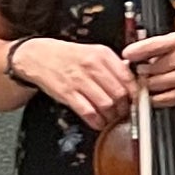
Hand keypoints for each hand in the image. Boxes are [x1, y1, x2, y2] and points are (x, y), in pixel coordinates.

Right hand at [15, 37, 133, 130]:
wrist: (37, 56)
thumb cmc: (67, 56)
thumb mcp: (93, 52)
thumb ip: (113, 66)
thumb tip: (133, 82)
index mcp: (102, 54)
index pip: (128, 78)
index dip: (135, 94)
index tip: (136, 101)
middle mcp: (92, 66)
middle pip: (119, 93)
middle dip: (125, 108)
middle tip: (125, 113)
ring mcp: (79, 80)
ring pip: (106, 104)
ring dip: (112, 116)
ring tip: (112, 118)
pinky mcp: (66, 92)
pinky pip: (88, 111)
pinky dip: (96, 121)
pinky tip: (98, 122)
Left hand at [122, 28, 174, 105]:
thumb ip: (159, 45)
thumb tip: (135, 53)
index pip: (151, 46)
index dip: (135, 51)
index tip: (126, 55)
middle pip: (149, 69)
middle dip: (140, 70)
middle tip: (138, 70)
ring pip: (154, 84)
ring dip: (146, 84)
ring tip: (145, 80)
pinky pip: (164, 99)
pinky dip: (154, 98)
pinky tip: (153, 93)